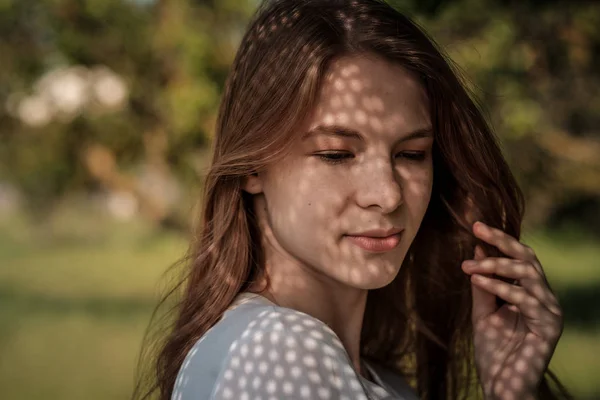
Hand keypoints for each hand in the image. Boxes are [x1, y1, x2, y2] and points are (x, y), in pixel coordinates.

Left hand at [461, 221, 562, 399]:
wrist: (501, 385)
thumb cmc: (493, 351)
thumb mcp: (482, 311)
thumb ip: (482, 283)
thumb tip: (478, 249)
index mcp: (530, 293)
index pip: (519, 257)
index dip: (500, 240)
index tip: (475, 226)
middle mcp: (544, 298)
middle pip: (527, 258)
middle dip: (501, 241)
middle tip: (477, 228)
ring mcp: (550, 311)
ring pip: (527, 273)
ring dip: (495, 266)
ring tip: (469, 267)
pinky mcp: (549, 326)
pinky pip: (524, 298)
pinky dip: (500, 286)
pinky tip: (477, 280)